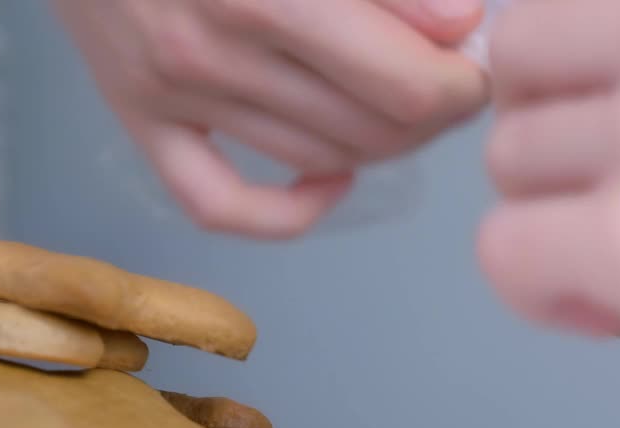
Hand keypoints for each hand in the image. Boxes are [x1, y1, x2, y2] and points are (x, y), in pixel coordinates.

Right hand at [54, 0, 488, 238]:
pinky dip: (288, 211)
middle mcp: (211, 51)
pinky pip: (220, 204)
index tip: (480, 62)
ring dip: (384, 145)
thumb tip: (463, 24)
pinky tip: (333, 179)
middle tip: (452, 80)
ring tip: (403, 104)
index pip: (409, 86)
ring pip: (320, 162)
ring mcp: (168, 93)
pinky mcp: (138, 116)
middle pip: (374, 132)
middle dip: (436, 113)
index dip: (467, 83)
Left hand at [478, 0, 619, 427]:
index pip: (550, 1)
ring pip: (509, 170)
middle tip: (608, 201)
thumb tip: (587, 80)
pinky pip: (506, 254)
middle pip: (514, 73)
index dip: (561, 76)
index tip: (598, 127)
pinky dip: (543, 291)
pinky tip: (609, 307)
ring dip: (558, 222)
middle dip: (547, 143)